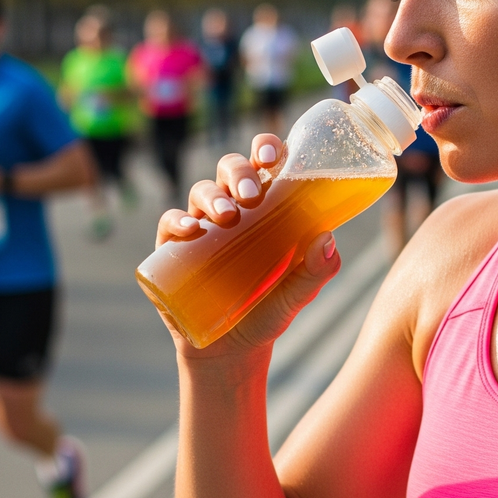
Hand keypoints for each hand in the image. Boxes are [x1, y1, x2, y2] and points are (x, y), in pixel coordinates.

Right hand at [153, 133, 341, 357]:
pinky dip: (178, 221)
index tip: (272, 154)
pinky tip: (191, 230)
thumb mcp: (299, 294)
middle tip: (251, 193)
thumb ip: (317, 270)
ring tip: (228, 215)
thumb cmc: (269, 311)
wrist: (233, 350)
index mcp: (266, 208)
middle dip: (238, 171)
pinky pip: (170, 223)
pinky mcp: (173, 251)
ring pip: (201, 191)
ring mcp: (201, 227)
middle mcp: (232, 209)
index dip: (266, 148)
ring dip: (213, 195)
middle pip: (230, 169)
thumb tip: (327, 238)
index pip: (264, 165)